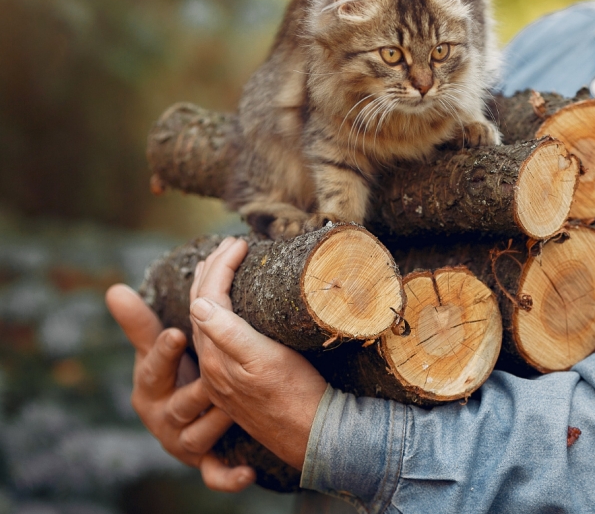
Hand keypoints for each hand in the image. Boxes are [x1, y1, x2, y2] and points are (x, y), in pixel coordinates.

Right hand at [105, 284, 255, 491]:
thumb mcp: (154, 352)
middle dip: (195, 390)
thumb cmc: (170, 377)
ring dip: (216, 424)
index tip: (176, 334)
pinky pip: (215, 474)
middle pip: (179, 403)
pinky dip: (229, 477)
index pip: (153, 369)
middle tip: (213, 377)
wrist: (183, 420)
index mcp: (149, 388)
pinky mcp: (203, 463)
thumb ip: (140, 324)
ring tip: (234, 410)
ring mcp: (183, 442)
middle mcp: (163, 418)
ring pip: (199, 435)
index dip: (163, 354)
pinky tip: (249, 473)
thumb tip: (113, 290)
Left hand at [189, 237, 326, 470]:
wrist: (314, 436)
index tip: (238, 242)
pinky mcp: (238, 383)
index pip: (207, 298)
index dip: (220, 266)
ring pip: (208, 322)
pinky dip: (221, 312)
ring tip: (225, 267)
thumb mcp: (264, 361)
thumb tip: (198, 303)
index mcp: (217, 356)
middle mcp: (214, 365)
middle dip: (211, 271)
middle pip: (201, 307)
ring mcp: (224, 376)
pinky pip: (218, 337)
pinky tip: (232, 310)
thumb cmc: (296, 397)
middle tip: (228, 245)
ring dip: (213, 289)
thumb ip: (229, 334)